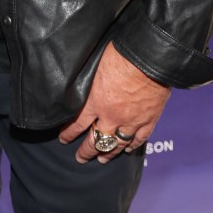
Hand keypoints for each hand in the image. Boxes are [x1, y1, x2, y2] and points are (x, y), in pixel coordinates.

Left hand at [58, 42, 169, 162]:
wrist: (149, 57)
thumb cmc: (121, 53)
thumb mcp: (95, 63)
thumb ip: (89, 79)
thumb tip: (79, 80)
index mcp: (95, 100)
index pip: (77, 123)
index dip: (69, 133)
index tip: (63, 139)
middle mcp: (111, 115)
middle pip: (96, 140)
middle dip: (86, 151)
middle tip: (80, 158)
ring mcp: (131, 120)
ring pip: (117, 144)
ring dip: (108, 153)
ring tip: (101, 159)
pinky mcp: (148, 120)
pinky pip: (139, 139)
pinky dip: (132, 146)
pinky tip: (127, 149)